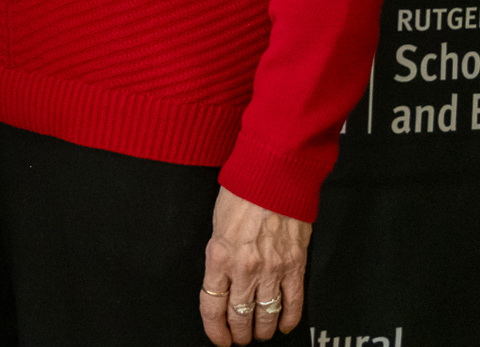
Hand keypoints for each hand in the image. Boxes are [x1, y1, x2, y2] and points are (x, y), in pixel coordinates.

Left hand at [199, 187, 308, 342]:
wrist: (274, 178)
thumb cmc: (242, 194)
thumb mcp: (217, 224)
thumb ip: (220, 254)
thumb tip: (222, 279)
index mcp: (218, 255)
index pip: (212, 304)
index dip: (215, 328)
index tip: (218, 338)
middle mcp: (244, 268)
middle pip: (239, 315)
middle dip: (238, 333)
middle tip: (239, 338)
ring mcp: (272, 269)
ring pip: (266, 313)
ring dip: (261, 330)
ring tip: (258, 335)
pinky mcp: (296, 266)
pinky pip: (293, 302)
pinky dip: (288, 318)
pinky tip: (283, 325)